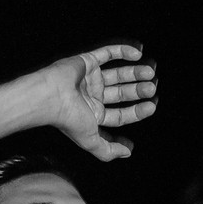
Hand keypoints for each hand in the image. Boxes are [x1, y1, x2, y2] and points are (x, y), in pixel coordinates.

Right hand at [37, 44, 156, 160]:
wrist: (50, 96)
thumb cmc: (68, 119)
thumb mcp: (91, 141)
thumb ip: (108, 150)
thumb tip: (128, 152)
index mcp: (93, 116)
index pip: (120, 115)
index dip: (137, 112)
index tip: (152, 107)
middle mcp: (92, 97)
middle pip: (121, 93)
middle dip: (138, 91)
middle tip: (152, 88)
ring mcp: (89, 79)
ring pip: (118, 73)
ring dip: (135, 73)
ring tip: (150, 73)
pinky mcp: (86, 61)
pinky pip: (108, 53)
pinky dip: (123, 51)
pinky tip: (139, 53)